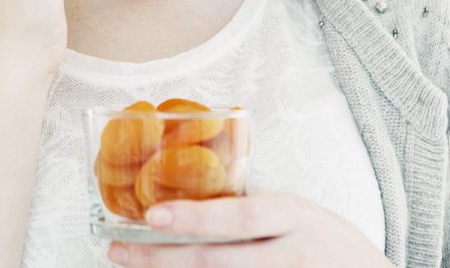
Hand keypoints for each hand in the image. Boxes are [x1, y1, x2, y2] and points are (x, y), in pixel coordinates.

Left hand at [107, 189, 391, 266]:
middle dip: (162, 259)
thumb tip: (195, 190)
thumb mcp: (300, 212)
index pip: (240, 217)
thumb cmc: (330, 242)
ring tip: (131, 264)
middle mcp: (290, 254)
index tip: (151, 216)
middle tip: (119, 250)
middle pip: (218, 262)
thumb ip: (255, 206)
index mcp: (293, 215)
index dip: (196, 218)